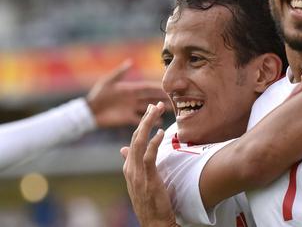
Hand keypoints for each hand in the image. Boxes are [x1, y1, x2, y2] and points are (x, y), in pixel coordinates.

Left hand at [86, 60, 169, 127]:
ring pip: (148, 108)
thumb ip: (120, 73)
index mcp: (130, 89)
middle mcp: (133, 98)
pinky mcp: (126, 118)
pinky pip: (140, 119)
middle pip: (151, 98)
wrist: (89, 111)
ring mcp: (131, 108)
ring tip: (171, 109)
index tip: (169, 87)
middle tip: (175, 98)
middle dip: (162, 98)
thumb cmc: (97, 94)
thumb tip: (131, 62)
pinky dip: (148, 121)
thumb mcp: (108, 82)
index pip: (148, 88)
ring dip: (158, 109)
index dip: (158, 88)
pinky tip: (158, 122)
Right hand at [121, 102, 176, 226]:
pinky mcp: (147, 178)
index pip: (133, 139)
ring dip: (148, 124)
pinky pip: (148, 156)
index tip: (151, 110)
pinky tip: (160, 133)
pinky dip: (153, 143)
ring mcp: (136, 173)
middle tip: (155, 104)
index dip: (142, 123)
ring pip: (139, 142)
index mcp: (128, 167)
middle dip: (145, 118)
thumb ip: (132, 163)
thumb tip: (123, 149)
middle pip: (135, 137)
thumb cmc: (150, 201)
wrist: (154, 222)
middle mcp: (130, 168)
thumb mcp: (139, 180)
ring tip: (157, 110)